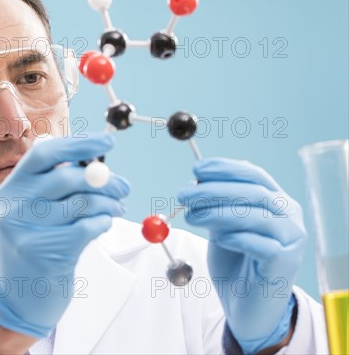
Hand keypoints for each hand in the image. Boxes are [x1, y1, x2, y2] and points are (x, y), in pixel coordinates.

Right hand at [0, 133, 129, 337]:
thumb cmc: (36, 244)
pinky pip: (87, 227)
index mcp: (10, 189)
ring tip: (117, 208)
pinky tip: (103, 225)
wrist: (19, 297)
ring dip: (108, 203)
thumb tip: (95, 159)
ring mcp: (27, 231)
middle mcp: (13, 207)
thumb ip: (56, 184)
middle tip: (124, 186)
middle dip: (104, 179)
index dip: (78, 144)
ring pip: (82, 203)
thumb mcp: (34, 211)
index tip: (108, 141)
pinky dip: (103, 222)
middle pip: (68, 178)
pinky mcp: (46, 253)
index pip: (43, 154)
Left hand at [177, 158, 305, 353]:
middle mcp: (289, 215)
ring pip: (256, 216)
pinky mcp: (286, 262)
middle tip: (183, 194)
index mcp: (275, 200)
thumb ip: (214, 205)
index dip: (225, 169)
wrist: (246, 306)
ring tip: (191, 216)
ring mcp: (291, 238)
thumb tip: (195, 183)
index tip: (196, 169)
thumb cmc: (235, 262)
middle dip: (213, 190)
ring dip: (218, 213)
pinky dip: (237, 238)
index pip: (253, 174)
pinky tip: (219, 238)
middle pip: (253, 192)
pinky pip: (261, 245)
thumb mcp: (220, 227)